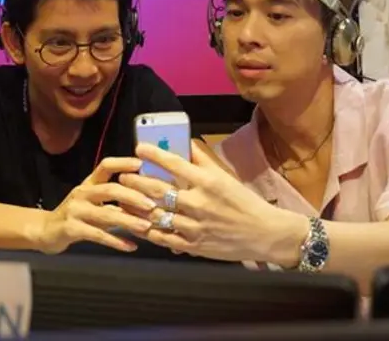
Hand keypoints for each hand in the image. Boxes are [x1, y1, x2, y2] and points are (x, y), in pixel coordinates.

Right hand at [39, 158, 156, 253]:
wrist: (46, 231)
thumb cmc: (77, 216)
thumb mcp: (94, 204)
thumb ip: (115, 201)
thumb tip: (146, 201)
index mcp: (89, 184)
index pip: (105, 166)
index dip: (122, 163)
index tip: (140, 164)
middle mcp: (82, 193)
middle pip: (110, 189)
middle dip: (133, 196)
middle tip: (152, 205)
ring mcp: (75, 211)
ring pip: (105, 214)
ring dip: (128, 221)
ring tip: (146, 227)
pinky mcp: (71, 229)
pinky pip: (98, 235)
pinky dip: (116, 241)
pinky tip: (131, 246)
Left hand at [119, 141, 306, 263]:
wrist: (264, 233)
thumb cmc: (245, 203)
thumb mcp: (226, 177)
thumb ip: (204, 161)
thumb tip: (186, 143)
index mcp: (208, 183)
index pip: (175, 164)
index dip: (154, 155)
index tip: (139, 148)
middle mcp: (199, 203)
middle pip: (159, 190)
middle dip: (137, 182)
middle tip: (124, 177)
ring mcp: (195, 226)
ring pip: (157, 215)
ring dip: (137, 207)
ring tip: (124, 200)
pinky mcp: (194, 245)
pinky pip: (164, 237)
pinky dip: (149, 231)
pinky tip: (138, 225)